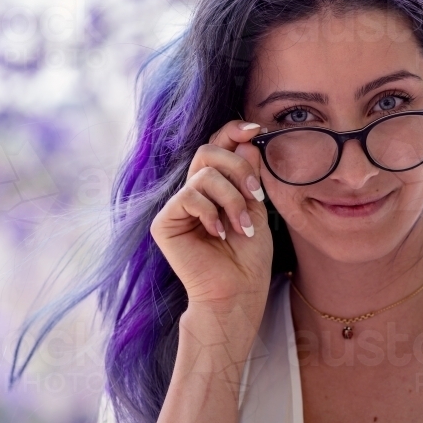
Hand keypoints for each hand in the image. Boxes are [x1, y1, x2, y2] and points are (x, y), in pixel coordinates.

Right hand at [149, 121, 272, 309]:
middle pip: (207, 151)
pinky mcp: (164, 222)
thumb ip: (248, 174)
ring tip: (242, 227)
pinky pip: (189, 196)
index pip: (217, 146)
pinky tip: (219, 234)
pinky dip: (211, 213)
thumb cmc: (248, 257)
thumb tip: (247, 139)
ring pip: (204, 174)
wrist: (238, 292)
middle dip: (238, 167)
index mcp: (213, 187)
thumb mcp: (255, 207)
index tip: (257, 131)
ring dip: (232, 199)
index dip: (233, 132)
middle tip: (255, 194)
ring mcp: (177, 207)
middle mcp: (192, 192)